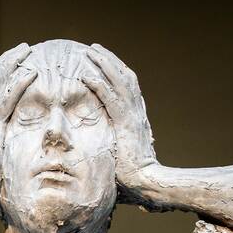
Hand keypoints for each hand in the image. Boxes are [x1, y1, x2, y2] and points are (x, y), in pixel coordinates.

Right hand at [0, 43, 37, 183]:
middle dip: (7, 60)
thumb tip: (23, 141)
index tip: (16, 58)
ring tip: (27, 49)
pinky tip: (32, 72)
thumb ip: (7, 140)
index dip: (1, 70)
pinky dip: (19, 84)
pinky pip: (8, 100)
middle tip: (24, 47)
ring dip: (12, 63)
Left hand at [82, 44, 156, 185]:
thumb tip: (92, 146)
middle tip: (93, 47)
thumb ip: (108, 143)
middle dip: (109, 60)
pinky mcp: (126, 125)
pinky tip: (86, 76)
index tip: (100, 60)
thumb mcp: (116, 153)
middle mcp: (136, 112)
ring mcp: (133, 117)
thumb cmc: (130, 177)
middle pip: (125, 77)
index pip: (126, 86)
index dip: (114, 71)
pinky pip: (112, 100)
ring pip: (120, 82)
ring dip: (105, 65)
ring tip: (90, 51)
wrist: (146, 185)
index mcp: (134, 117)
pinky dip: (100, 86)